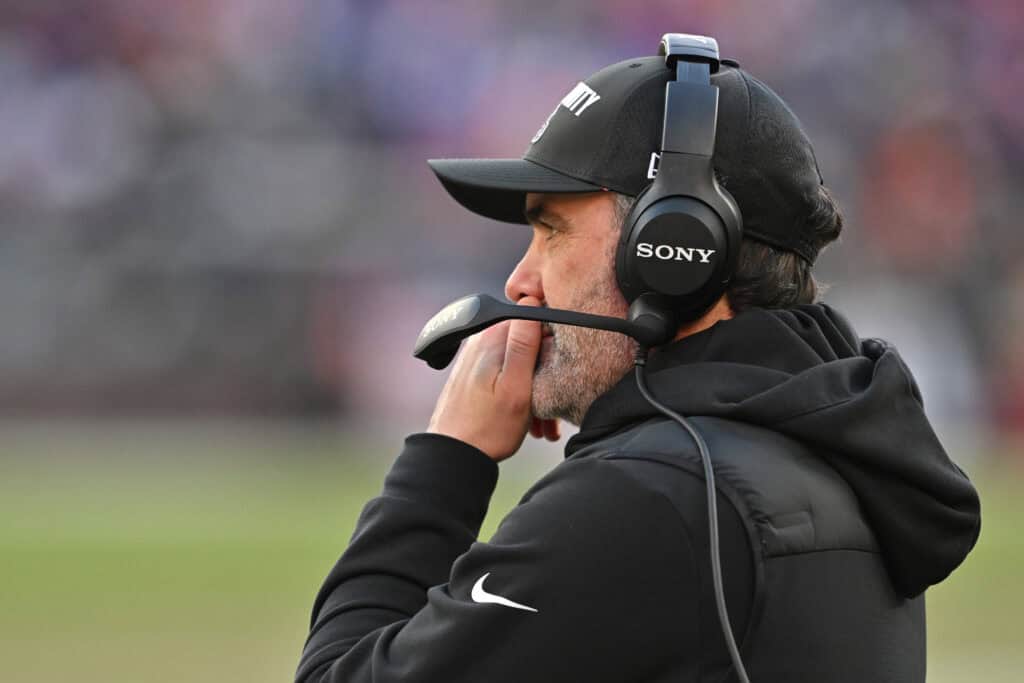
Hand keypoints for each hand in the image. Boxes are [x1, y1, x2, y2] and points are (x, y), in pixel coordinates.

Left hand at [427, 296, 551, 461]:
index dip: (554, 347)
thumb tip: (532, 303)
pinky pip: (507, 376)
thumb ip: (525, 345)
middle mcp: (481, 341)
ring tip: (542, 424)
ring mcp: (476, 357)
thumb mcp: (516, 388)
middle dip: (546, 374)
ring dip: (536, 390)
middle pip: (529, 345)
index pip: (536, 321)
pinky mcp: (475, 373)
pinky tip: (528, 420)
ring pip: (521, 364)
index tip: (558, 374)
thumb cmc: (487, 428)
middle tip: (552, 409)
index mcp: (492, 338)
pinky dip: (521, 395)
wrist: (454, 455)